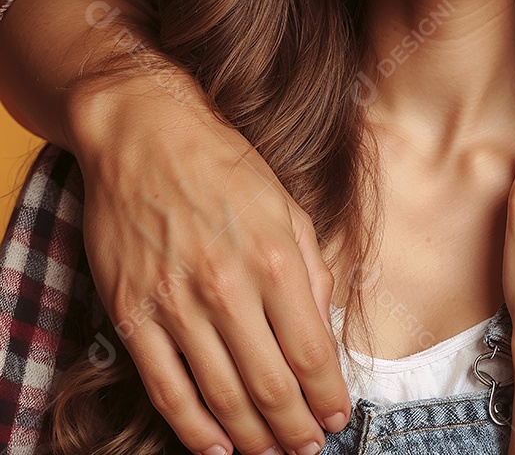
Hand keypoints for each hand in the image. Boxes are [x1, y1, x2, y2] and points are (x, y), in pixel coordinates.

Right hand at [73, 73, 350, 454]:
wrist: (145, 136)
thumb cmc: (224, 166)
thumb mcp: (286, 204)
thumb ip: (310, 266)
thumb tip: (323, 325)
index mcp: (274, 257)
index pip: (310, 350)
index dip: (326, 395)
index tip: (336, 417)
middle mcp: (228, 287)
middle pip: (270, 385)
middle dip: (294, 428)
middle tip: (308, 447)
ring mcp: (175, 304)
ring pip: (221, 395)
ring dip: (250, 437)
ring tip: (270, 453)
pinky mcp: (133, 313)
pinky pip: (165, 387)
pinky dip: (191, 427)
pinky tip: (214, 446)